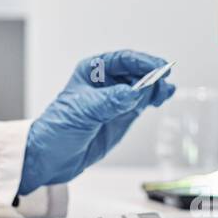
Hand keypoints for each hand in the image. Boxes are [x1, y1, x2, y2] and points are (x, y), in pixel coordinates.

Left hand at [18, 50, 174, 195]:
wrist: (51, 158)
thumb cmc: (56, 129)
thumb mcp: (82, 112)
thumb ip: (109, 102)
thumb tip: (132, 93)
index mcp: (92, 71)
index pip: (122, 60)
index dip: (142, 62)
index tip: (157, 67)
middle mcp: (106, 82)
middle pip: (136, 71)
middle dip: (152, 73)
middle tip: (164, 79)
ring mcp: (116, 99)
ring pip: (143, 86)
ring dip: (156, 86)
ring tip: (166, 91)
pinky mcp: (123, 115)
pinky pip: (143, 102)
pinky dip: (154, 98)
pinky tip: (162, 97)